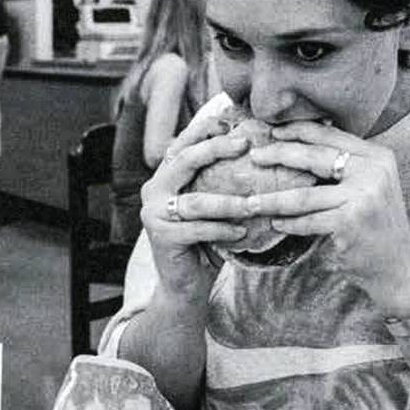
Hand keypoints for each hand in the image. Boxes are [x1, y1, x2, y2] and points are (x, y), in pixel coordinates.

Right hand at [139, 113, 254, 303]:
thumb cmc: (205, 243)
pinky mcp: (161, 237)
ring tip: (256, 204)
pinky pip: (198, 229)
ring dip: (230, 202)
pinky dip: (223, 230)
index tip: (233, 122)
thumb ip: (220, 181)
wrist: (184, 286)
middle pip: (185, 160)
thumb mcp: (212, 207)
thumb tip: (256, 150)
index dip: (205, 129)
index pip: (182, 144)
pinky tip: (243, 232)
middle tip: (246, 144)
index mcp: (164, 177)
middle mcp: (153, 190)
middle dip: (216, 148)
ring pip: (196, 201)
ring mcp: (153, 213)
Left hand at [248, 122, 409, 316]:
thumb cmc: (376, 225)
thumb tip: (298, 142)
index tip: (271, 132)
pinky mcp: (351, 221)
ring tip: (250, 202)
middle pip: (314, 157)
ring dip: (273, 199)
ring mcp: (363, 196)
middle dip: (278, 155)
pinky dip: (290, 223)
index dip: (297, 131)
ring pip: (305, 195)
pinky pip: (309, 220)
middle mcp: (373, 171)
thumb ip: (344, 164)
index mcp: (376, 156)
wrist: (399, 266)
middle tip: (253, 157)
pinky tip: (275, 223)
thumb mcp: (369, 185)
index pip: (329, 135)